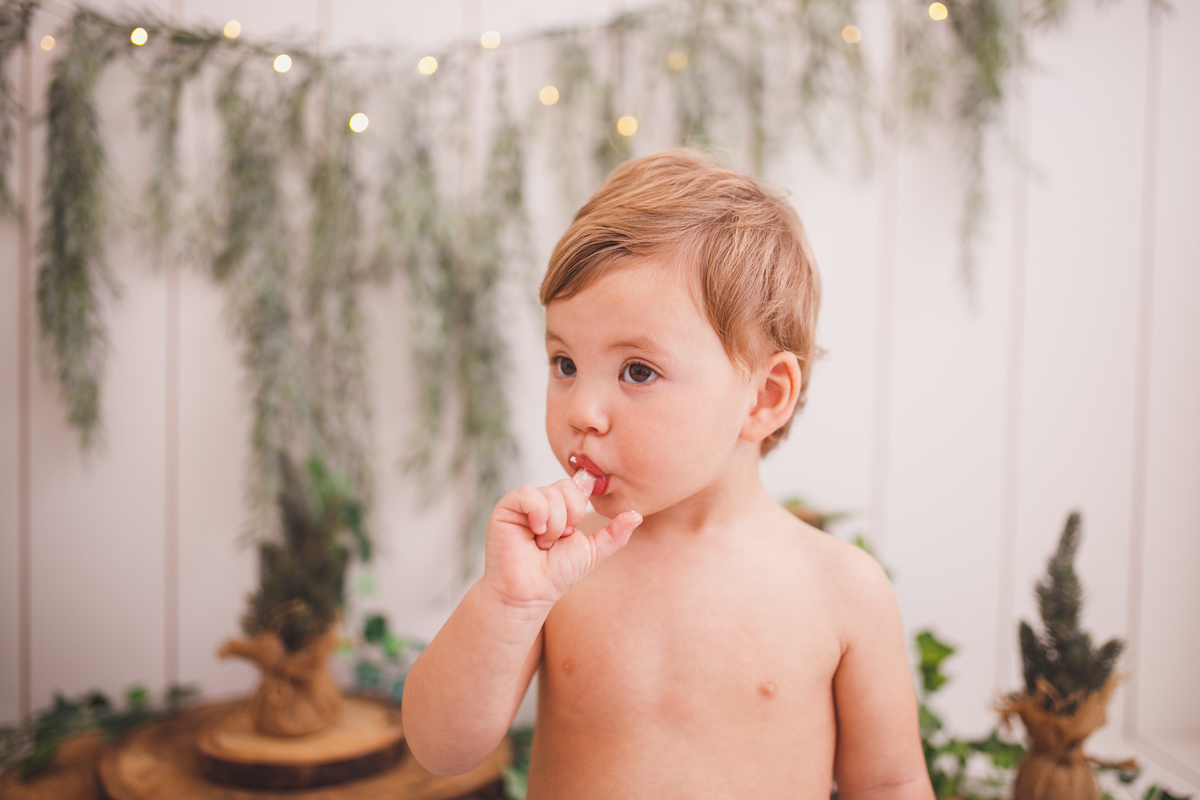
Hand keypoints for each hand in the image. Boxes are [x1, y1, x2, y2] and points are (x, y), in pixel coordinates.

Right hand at [482, 478, 641, 607]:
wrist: (530, 594)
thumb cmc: (556, 575)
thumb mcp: (591, 551)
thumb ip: (614, 534)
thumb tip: (637, 515)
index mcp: (561, 507)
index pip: (578, 485)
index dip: (580, 503)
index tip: (575, 528)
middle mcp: (542, 501)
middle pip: (567, 487)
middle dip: (571, 518)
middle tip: (558, 540)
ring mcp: (524, 503)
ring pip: (551, 493)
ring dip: (555, 525)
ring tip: (544, 544)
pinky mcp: (506, 507)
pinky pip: (529, 494)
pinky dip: (539, 515)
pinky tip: (535, 534)